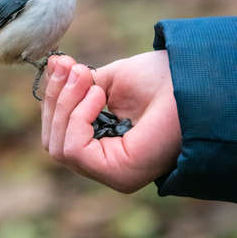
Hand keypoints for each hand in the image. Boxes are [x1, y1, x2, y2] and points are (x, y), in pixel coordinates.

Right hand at [41, 51, 180, 192]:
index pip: (57, 131)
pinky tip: (100, 97)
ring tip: (90, 82)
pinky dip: (78, 117)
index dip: (53, 98)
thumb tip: (50, 65)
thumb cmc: (156, 80)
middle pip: (52, 141)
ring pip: (58, 147)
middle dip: (55, 100)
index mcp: (101, 142)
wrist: (189, 81)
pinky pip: (74, 149)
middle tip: (70, 68)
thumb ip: (77, 86)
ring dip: (66, 106)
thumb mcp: (106, 80)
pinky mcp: (117, 174)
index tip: (61, 63)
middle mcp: (103, 161)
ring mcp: (110, 171)